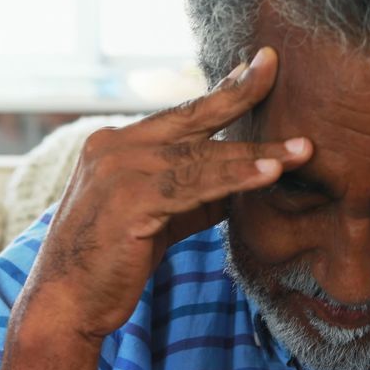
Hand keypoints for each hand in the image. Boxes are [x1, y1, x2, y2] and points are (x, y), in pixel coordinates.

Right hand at [27, 47, 312, 340]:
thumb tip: (246, 176)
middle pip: (192, 118)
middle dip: (239, 93)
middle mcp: (115, 147)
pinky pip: (194, 187)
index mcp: (119, 144)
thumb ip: (196, 191)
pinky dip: (235, 179)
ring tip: (301, 149)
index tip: (256, 68)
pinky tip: (269, 175)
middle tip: (274, 67)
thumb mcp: (161, 215)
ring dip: (257, 154)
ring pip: (202, 156)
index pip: (181, 113)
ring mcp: (119, 172)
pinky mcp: (130, 202)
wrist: (68, 302)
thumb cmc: (115, 260)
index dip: (221, 90)